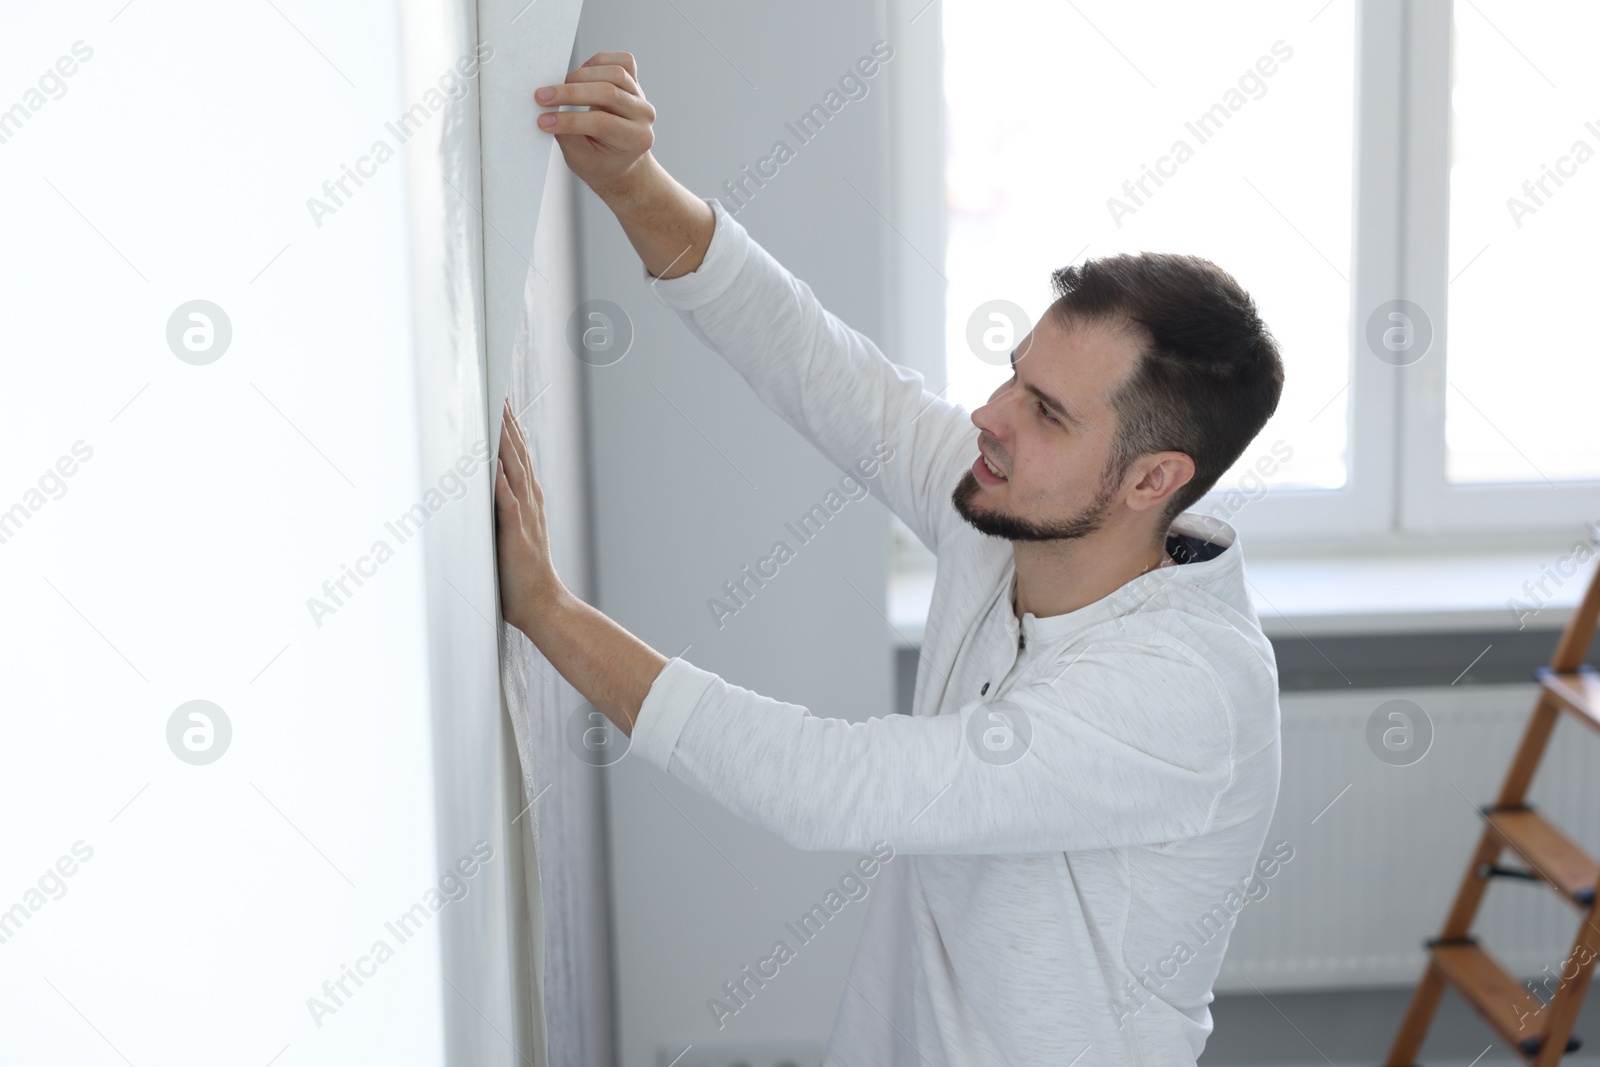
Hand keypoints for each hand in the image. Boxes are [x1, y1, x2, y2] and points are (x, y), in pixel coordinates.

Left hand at [494, 397, 564, 632]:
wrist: (543, 603)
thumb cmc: (523, 574)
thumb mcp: (512, 532)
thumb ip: (503, 509)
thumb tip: (488, 486)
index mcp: (528, 500)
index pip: (517, 455)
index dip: (509, 427)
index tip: (501, 399)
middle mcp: (530, 501)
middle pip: (517, 453)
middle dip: (507, 422)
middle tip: (498, 391)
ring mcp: (525, 516)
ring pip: (515, 470)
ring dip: (505, 442)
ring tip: (498, 413)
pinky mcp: (517, 534)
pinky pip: (509, 503)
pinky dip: (503, 482)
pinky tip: (496, 464)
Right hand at [534, 51, 655, 198]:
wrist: (620, 160)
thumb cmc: (599, 162)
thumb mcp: (580, 159)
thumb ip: (566, 133)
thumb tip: (546, 109)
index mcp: (637, 139)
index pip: (602, 123)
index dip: (569, 120)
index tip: (543, 121)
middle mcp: (643, 116)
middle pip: (608, 93)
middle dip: (570, 94)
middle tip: (542, 97)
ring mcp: (641, 96)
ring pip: (615, 73)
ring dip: (582, 75)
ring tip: (561, 85)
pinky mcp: (635, 81)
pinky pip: (624, 61)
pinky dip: (600, 61)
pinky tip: (583, 71)